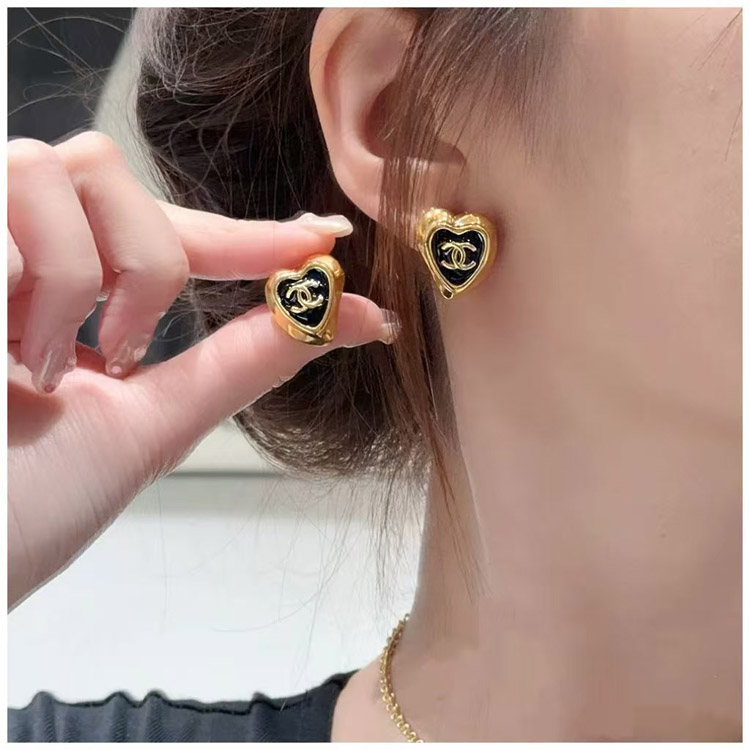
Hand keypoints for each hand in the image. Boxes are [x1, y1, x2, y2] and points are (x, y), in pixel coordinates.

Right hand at [8, 132, 395, 607]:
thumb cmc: (28, 508)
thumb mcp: (154, 424)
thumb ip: (249, 359)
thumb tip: (363, 316)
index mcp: (65, 297)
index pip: (168, 234)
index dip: (246, 232)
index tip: (324, 238)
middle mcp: (10, 254)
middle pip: (106, 170)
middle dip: (148, 262)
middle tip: (123, 351)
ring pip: (59, 168)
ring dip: (75, 273)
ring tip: (44, 363)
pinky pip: (2, 198)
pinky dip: (21, 276)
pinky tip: (3, 357)